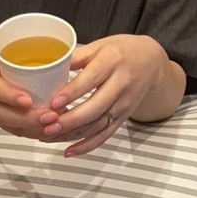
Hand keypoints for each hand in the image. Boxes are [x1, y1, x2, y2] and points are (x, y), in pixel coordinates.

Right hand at [0, 43, 60, 139]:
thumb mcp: (0, 47)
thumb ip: (23, 52)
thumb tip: (67, 57)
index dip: (9, 95)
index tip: (29, 100)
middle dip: (26, 118)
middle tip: (50, 116)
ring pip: (6, 124)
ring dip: (30, 128)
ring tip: (52, 124)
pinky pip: (10, 129)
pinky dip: (28, 132)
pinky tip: (46, 130)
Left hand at [39, 35, 170, 156]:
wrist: (150, 63)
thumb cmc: (119, 52)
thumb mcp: (99, 45)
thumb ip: (76, 57)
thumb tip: (50, 67)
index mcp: (112, 62)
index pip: (91, 80)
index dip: (72, 93)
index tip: (53, 103)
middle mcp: (121, 85)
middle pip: (95, 108)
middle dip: (69, 120)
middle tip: (47, 126)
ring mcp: (123, 105)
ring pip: (97, 125)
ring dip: (72, 135)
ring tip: (49, 137)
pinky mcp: (123, 118)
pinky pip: (104, 136)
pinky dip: (86, 146)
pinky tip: (69, 151)